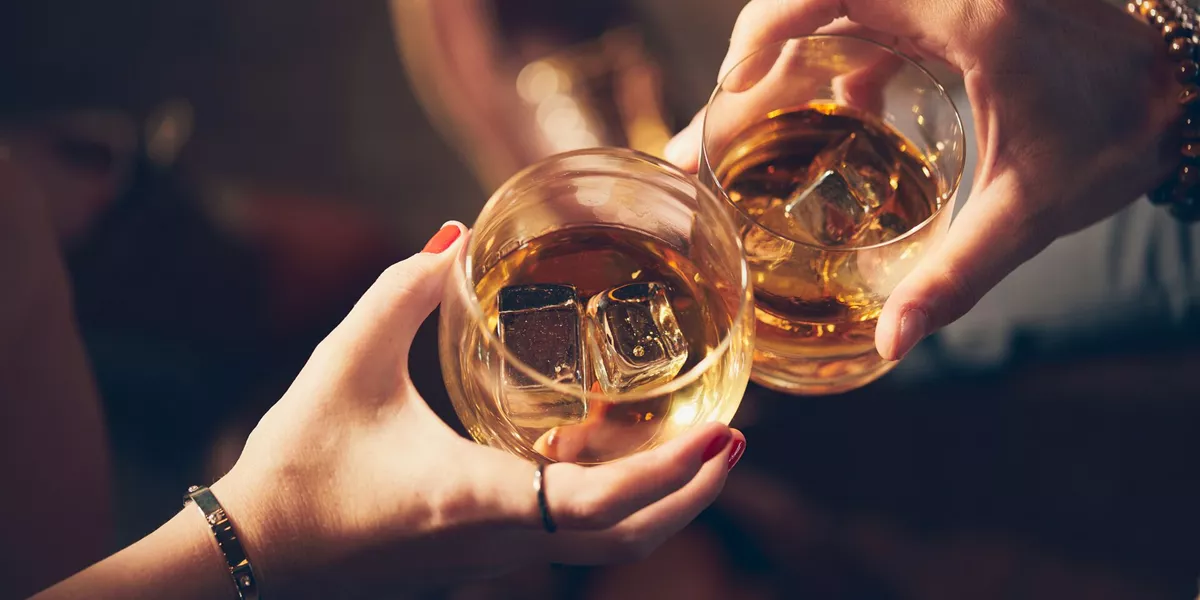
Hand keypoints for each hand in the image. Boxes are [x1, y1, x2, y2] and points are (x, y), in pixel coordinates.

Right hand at [212, 222, 744, 597]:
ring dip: (655, 499)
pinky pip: (562, 534)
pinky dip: (604, 498)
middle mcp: (497, 540)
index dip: (672, 474)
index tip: (726, 437)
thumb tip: (451, 237)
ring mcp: (490, 556)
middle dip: (690, 494)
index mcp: (475, 497)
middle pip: (625, 539)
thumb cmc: (298, 465)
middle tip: (734, 441)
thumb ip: (401, 291)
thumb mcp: (345, 363)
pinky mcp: (478, 552)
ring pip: (600, 544)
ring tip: (692, 442)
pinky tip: (595, 445)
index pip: (601, 504)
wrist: (253, 555)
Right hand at [666, 0, 1180, 358]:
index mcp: (967, 17)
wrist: (1178, 89)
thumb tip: (890, 344)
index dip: (765, 29)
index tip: (730, 87)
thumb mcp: (1029, 212)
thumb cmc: (1115, 136)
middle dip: (755, 56)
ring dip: (790, 56)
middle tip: (718, 126)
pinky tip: (841, 107)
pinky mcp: (956, 8)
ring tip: (750, 122)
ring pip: (839, 7)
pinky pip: (874, 18)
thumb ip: (953, 276)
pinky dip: (838, 56)